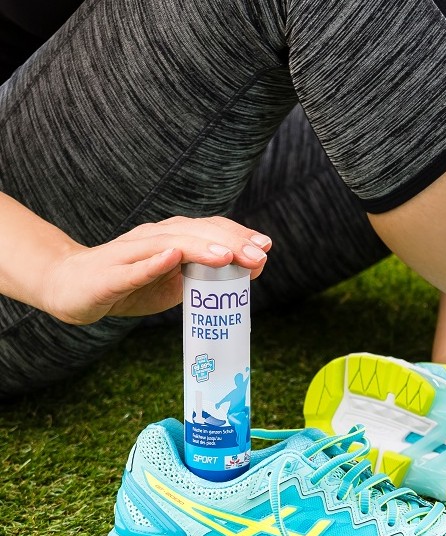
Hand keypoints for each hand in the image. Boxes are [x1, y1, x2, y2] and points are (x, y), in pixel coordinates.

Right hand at [41, 216, 271, 324]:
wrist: (72, 288)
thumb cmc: (127, 285)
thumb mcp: (173, 284)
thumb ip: (203, 278)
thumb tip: (245, 275)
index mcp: (169, 238)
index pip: (208, 230)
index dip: (237, 235)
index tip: (265, 247)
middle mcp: (152, 238)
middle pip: (194, 233)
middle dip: (229, 242)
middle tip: (258, 256)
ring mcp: (129, 253)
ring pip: (168, 244)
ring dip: (200, 248)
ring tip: (227, 257)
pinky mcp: (110, 273)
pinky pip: (134, 267)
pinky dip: (154, 262)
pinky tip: (173, 258)